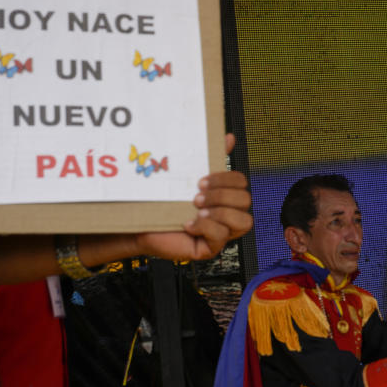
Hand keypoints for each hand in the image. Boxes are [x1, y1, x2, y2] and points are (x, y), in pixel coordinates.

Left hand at [134, 134, 252, 260]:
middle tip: (196, 197)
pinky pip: (221, 237)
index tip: (201, 181)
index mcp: (224, 196)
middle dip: (220, 196)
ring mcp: (221, 233)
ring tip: (196, 211)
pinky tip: (188, 225)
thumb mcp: (189, 176)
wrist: (140, 221)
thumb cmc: (164, 201)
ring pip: (243, 221)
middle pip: (246, 200)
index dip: (225, 179)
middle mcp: (226, 215)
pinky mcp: (210, 248)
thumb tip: (229, 138)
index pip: (241, 183)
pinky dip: (204, 228)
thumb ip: (211, 158)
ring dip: (218, 213)